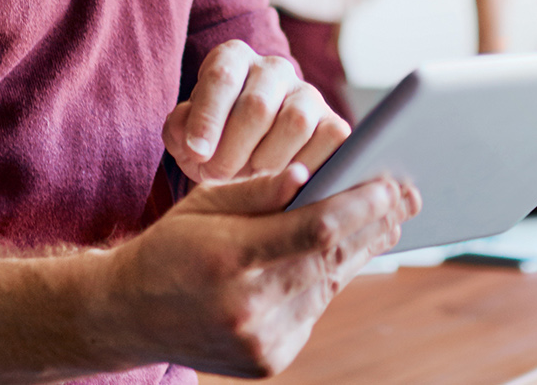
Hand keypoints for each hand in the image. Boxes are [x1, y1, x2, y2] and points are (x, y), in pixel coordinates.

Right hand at [102, 165, 421, 375]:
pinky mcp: (268, 361)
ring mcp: (259, 340)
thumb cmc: (171, 247)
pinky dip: (328, 281)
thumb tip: (309, 175)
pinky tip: (342, 254)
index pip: (314, 229)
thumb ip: (257, 189)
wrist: (129, 316)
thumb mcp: (203, 202)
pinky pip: (313, 311)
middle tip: (407, 197)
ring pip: (328, 285)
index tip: (390, 182)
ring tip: (387, 219)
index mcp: (228, 257)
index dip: (359, 205)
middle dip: (374, 224)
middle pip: (331, 259)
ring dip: (360, 251)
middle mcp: (246, 306)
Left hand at [163, 40, 350, 184]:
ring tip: (250, 178)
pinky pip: (330, 140)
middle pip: (258, 105)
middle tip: (217, 176)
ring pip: (296, 122)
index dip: (208, 118)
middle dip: (233, 150)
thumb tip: (192, 140)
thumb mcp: (185, 134)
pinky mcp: (333, 122)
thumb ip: (180, 131)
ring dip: (268, 161)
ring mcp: (308, 93)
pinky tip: (283, 180)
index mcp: (233, 58)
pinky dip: (306, 167)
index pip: (222, 77)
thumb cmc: (212, 142)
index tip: (196, 153)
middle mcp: (273, 68)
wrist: (246, 156)